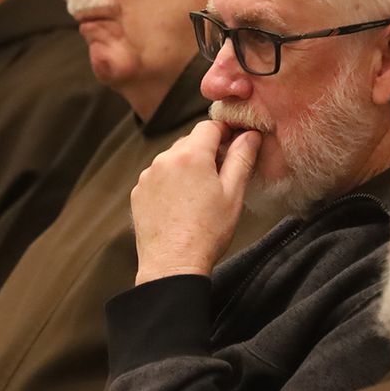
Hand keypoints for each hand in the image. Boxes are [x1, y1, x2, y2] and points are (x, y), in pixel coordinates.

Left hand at [129, 120, 258, 284]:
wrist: (172, 265)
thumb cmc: (207, 232)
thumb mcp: (234, 194)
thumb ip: (242, 158)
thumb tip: (251, 135)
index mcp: (192, 155)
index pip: (210, 126)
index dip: (225, 133)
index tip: (234, 146)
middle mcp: (165, 158)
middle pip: (190, 142)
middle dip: (206, 152)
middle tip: (220, 178)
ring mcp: (148, 175)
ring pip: (173, 159)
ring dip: (186, 168)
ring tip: (199, 197)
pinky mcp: (139, 191)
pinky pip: (158, 177)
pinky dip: (170, 183)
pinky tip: (181, 206)